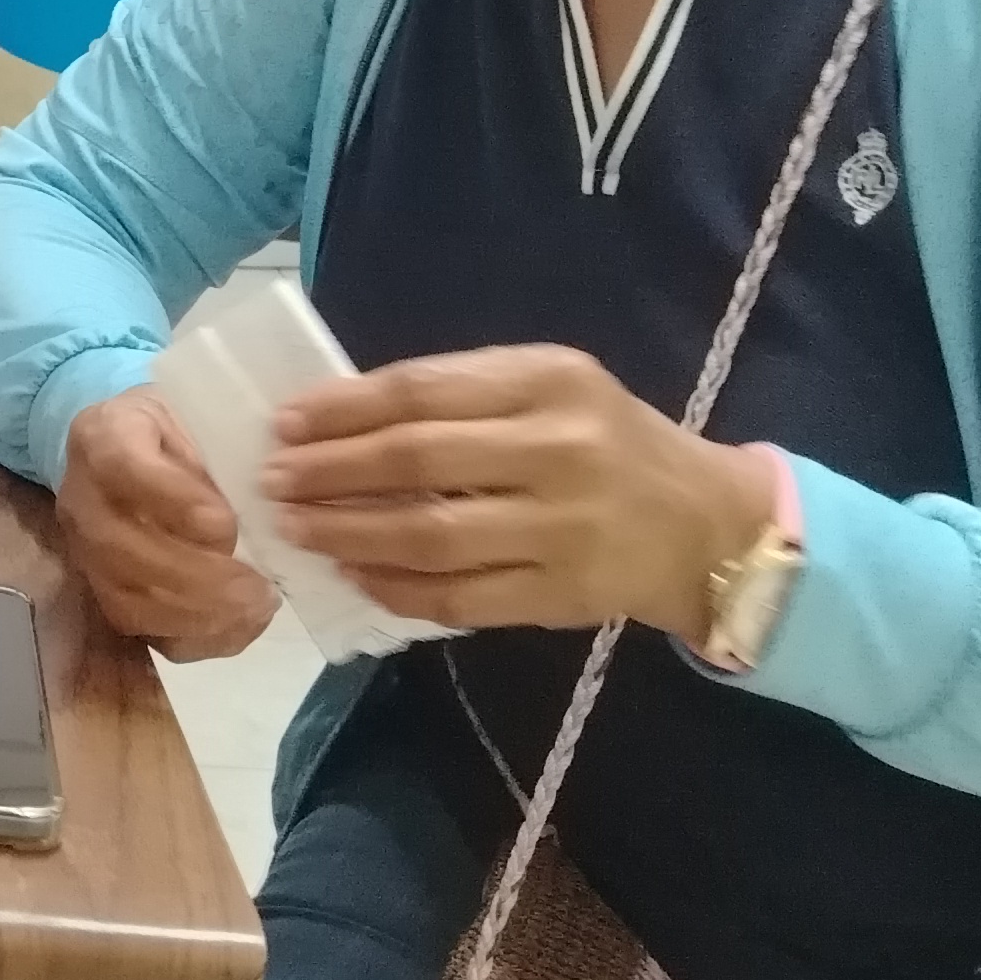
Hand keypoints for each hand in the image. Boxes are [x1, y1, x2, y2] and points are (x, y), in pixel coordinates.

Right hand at [60, 389, 278, 660]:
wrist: (116, 448)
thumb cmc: (168, 430)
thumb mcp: (192, 417)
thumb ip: (211, 456)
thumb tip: (241, 517)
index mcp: (101, 437)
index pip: (123, 466)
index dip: (174, 500)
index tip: (227, 524)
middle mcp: (80, 500)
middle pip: (120, 548)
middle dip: (196, 574)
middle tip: (257, 586)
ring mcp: (83, 553)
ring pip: (126, 598)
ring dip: (197, 612)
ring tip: (255, 606)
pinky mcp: (101, 593)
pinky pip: (140, 631)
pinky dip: (195, 637)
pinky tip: (239, 625)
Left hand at [260, 345, 775, 641]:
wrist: (706, 524)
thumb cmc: (608, 442)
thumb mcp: (551, 388)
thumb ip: (464, 395)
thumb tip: (341, 417)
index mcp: (550, 381)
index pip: (421, 392)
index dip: (341, 411)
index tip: (283, 424)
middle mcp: (560, 450)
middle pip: (417, 462)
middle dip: (330, 474)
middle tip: (273, 484)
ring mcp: (564, 528)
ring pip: (431, 536)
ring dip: (350, 536)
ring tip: (298, 531)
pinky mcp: (563, 593)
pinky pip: (461, 598)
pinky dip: (398, 590)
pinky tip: (357, 578)